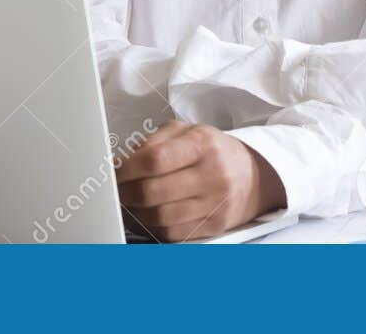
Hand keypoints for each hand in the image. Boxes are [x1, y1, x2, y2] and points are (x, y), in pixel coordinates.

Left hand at [114, 120, 286, 241]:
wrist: (253, 175)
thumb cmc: (212, 151)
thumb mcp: (187, 132)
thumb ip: (153, 142)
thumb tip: (120, 163)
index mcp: (203, 143)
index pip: (155, 160)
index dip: (126, 169)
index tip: (112, 172)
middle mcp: (213, 173)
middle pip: (153, 191)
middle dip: (124, 193)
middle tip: (114, 191)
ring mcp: (216, 202)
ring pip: (160, 217)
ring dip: (135, 213)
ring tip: (127, 204)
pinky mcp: (215, 225)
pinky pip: (173, 233)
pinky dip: (153, 227)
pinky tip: (147, 217)